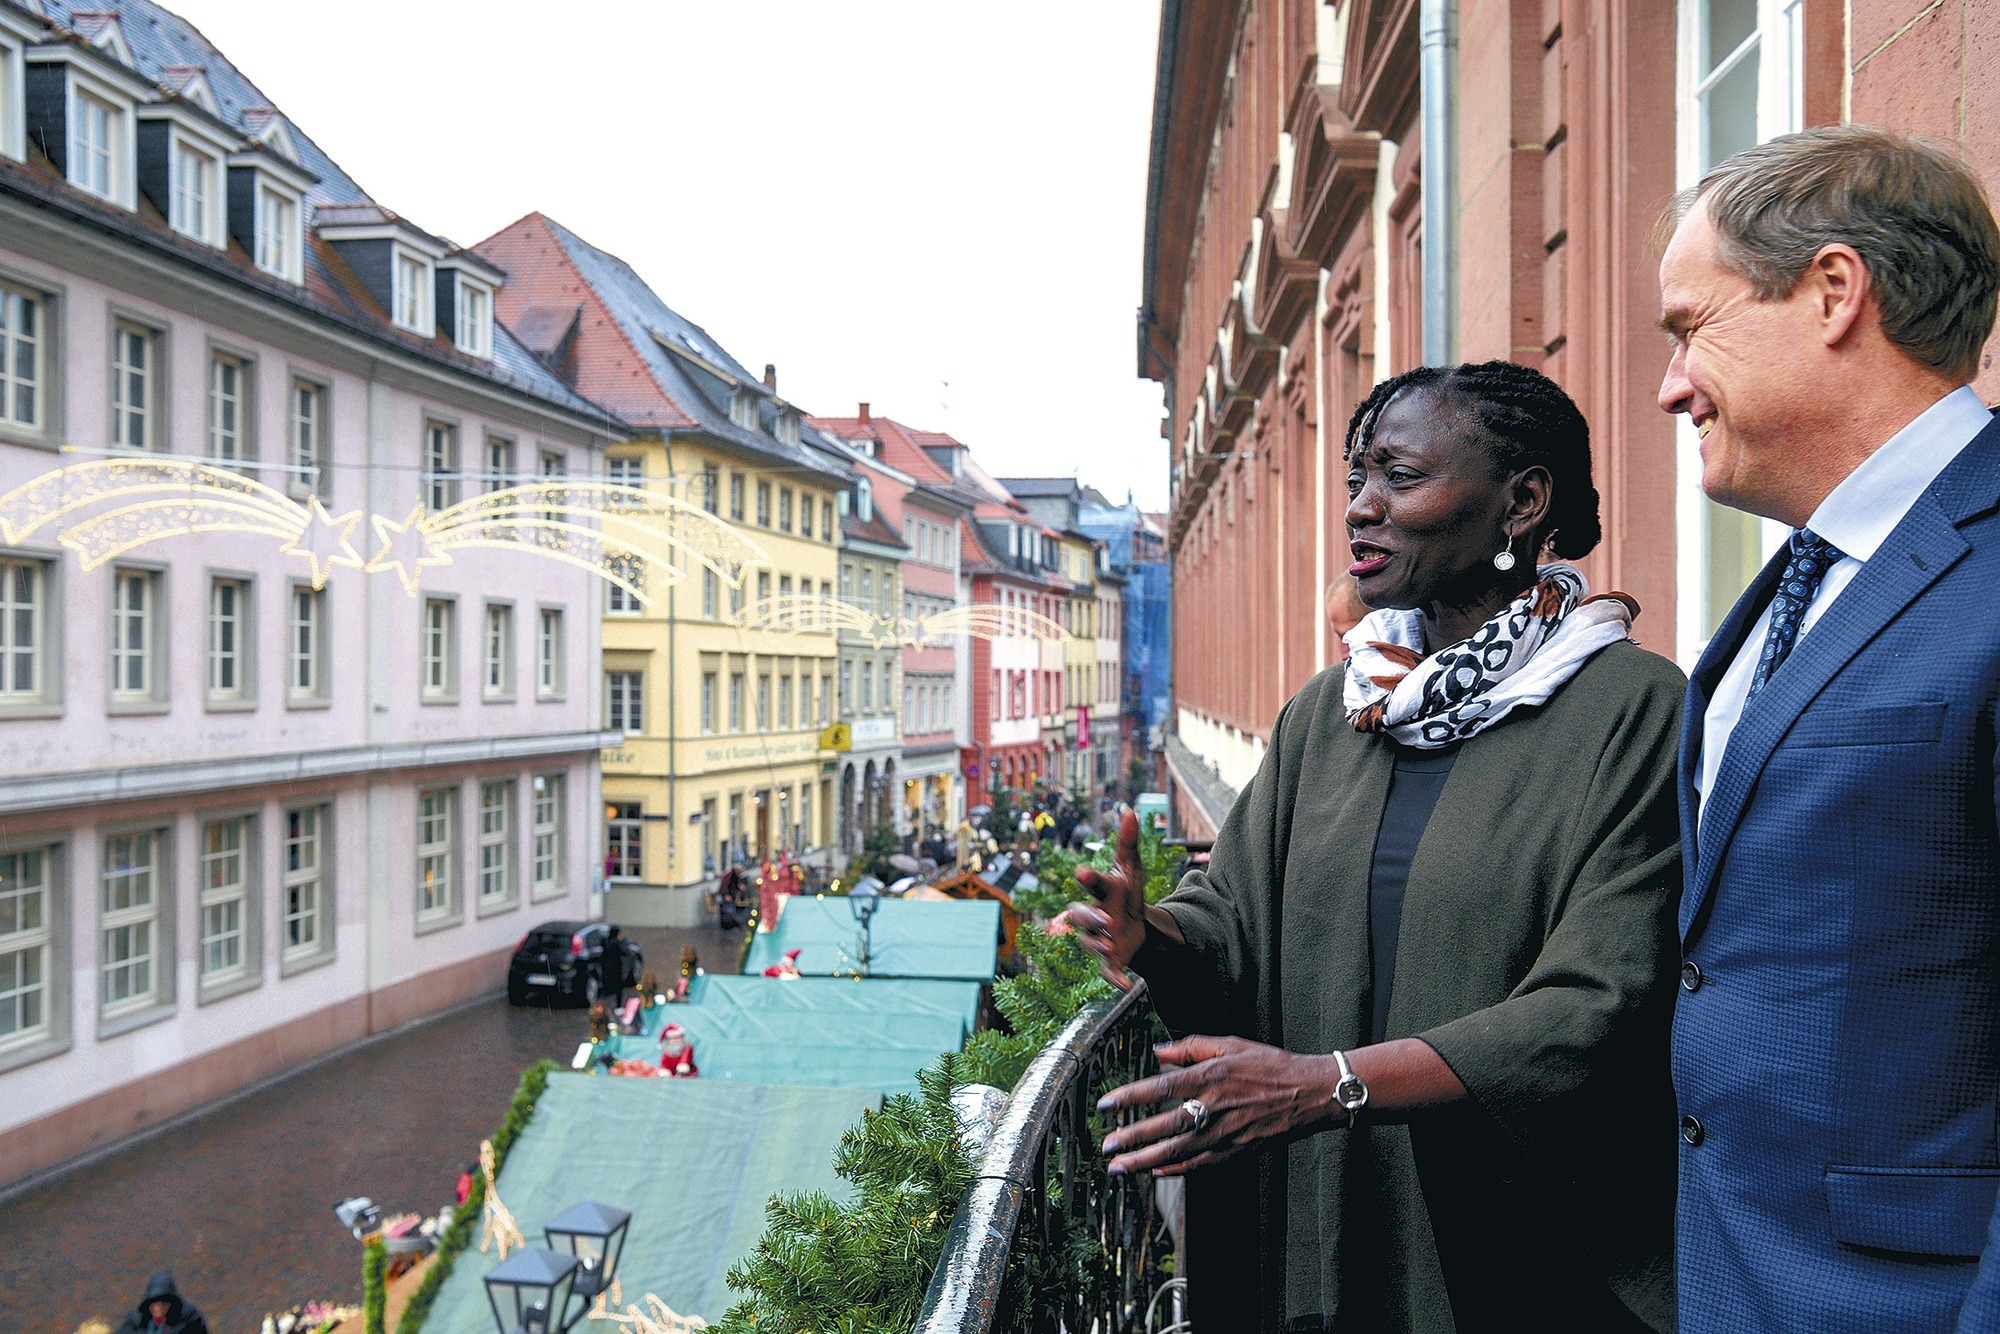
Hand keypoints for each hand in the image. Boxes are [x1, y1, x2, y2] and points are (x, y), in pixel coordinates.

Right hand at [1066, 808, 1146, 988]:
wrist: (1134, 926)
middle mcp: (1093, 916)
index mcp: (1101, 892)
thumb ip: (1128, 843)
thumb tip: (1129, 810)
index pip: (1092, 883)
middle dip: (1090, 917)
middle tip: (1104, 919)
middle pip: (1081, 916)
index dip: (1088, 878)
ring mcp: (1098, 939)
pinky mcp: (1109, 960)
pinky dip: (1114, 978)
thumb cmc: (1125, 894)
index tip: (1083, 871)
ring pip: (1090, 943)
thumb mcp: (1131, 869)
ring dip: (1098, 945)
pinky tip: (1125, 986)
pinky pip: (1106, 971)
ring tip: (1110, 946)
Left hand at [1095, 1036, 1340, 1176]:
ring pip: (1179, 1151)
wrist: (1311, 1093)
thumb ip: (1191, 1047)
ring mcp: (1227, 1133)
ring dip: (1146, 1161)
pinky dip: (1178, 1170)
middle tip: (1106, 1147)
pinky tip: (1157, 1172)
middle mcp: (1215, 1106)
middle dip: (1132, 1138)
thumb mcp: (1231, 1044)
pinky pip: (1202, 1164)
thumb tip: (1157, 1051)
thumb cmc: (1270, 1065)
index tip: (1105, 1105)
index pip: (1161, 1087)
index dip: (1130, 1096)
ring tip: (1119, 1168)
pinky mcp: (1238, 1150)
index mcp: (1211, 1077)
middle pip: (1166, 1125)